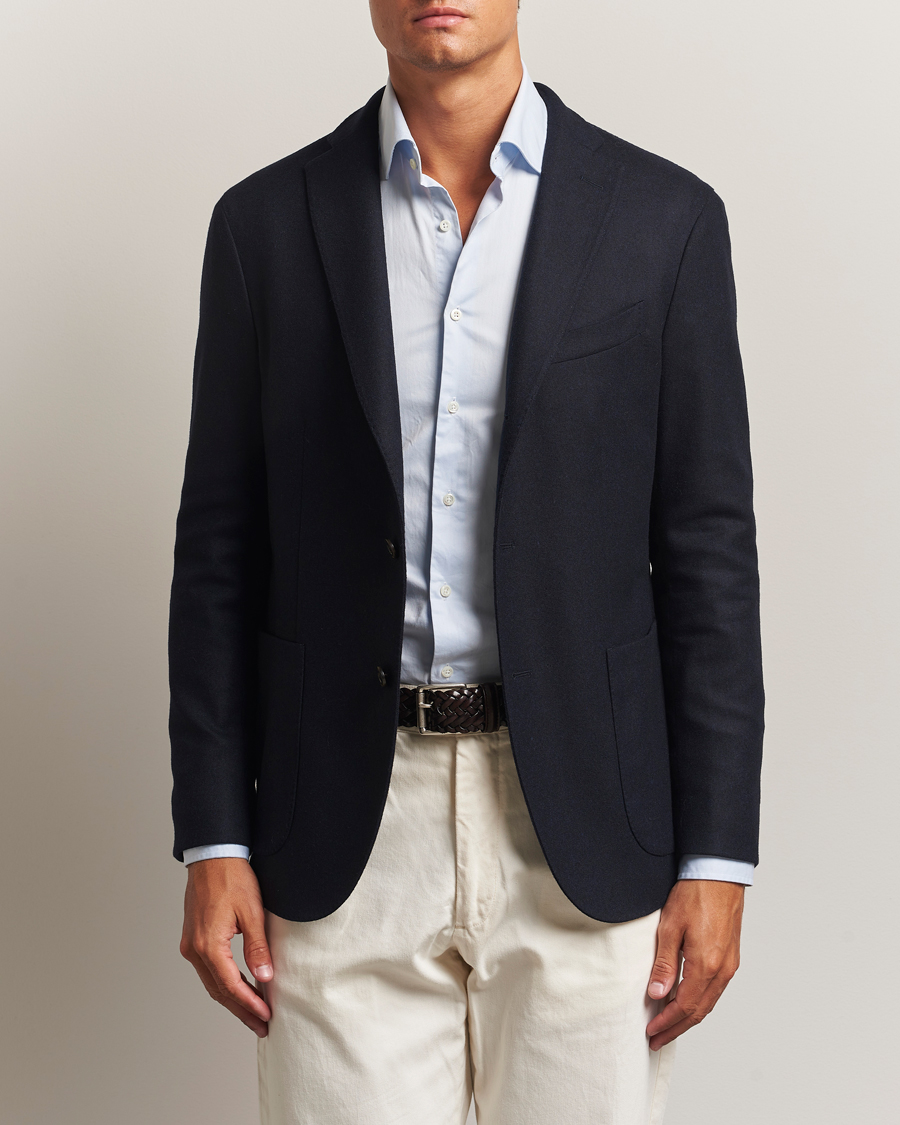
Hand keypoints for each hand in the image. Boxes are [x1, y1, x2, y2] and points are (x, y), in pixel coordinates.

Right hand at [180, 857, 272, 1036]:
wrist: (212, 855)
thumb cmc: (232, 878)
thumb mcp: (252, 911)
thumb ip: (257, 946)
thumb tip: (264, 976)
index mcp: (208, 945)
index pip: (230, 986)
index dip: (249, 1004)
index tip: (266, 1016)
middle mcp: (194, 949)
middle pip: (218, 991)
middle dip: (241, 1010)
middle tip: (262, 1025)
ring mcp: (191, 945)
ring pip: (212, 983)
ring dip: (232, 999)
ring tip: (254, 1013)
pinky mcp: (193, 939)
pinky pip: (208, 970)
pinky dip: (224, 983)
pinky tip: (239, 988)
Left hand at [646, 879, 743, 1050]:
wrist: (719, 874)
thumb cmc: (694, 895)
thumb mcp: (670, 927)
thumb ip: (664, 964)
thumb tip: (657, 994)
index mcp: (706, 965)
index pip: (684, 1006)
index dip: (666, 1022)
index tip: (651, 1032)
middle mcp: (722, 970)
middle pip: (698, 1011)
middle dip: (676, 1028)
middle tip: (657, 1039)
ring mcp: (729, 965)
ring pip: (709, 1003)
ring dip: (689, 1018)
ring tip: (669, 1026)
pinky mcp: (731, 958)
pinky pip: (715, 991)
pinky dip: (700, 1003)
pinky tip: (687, 1003)